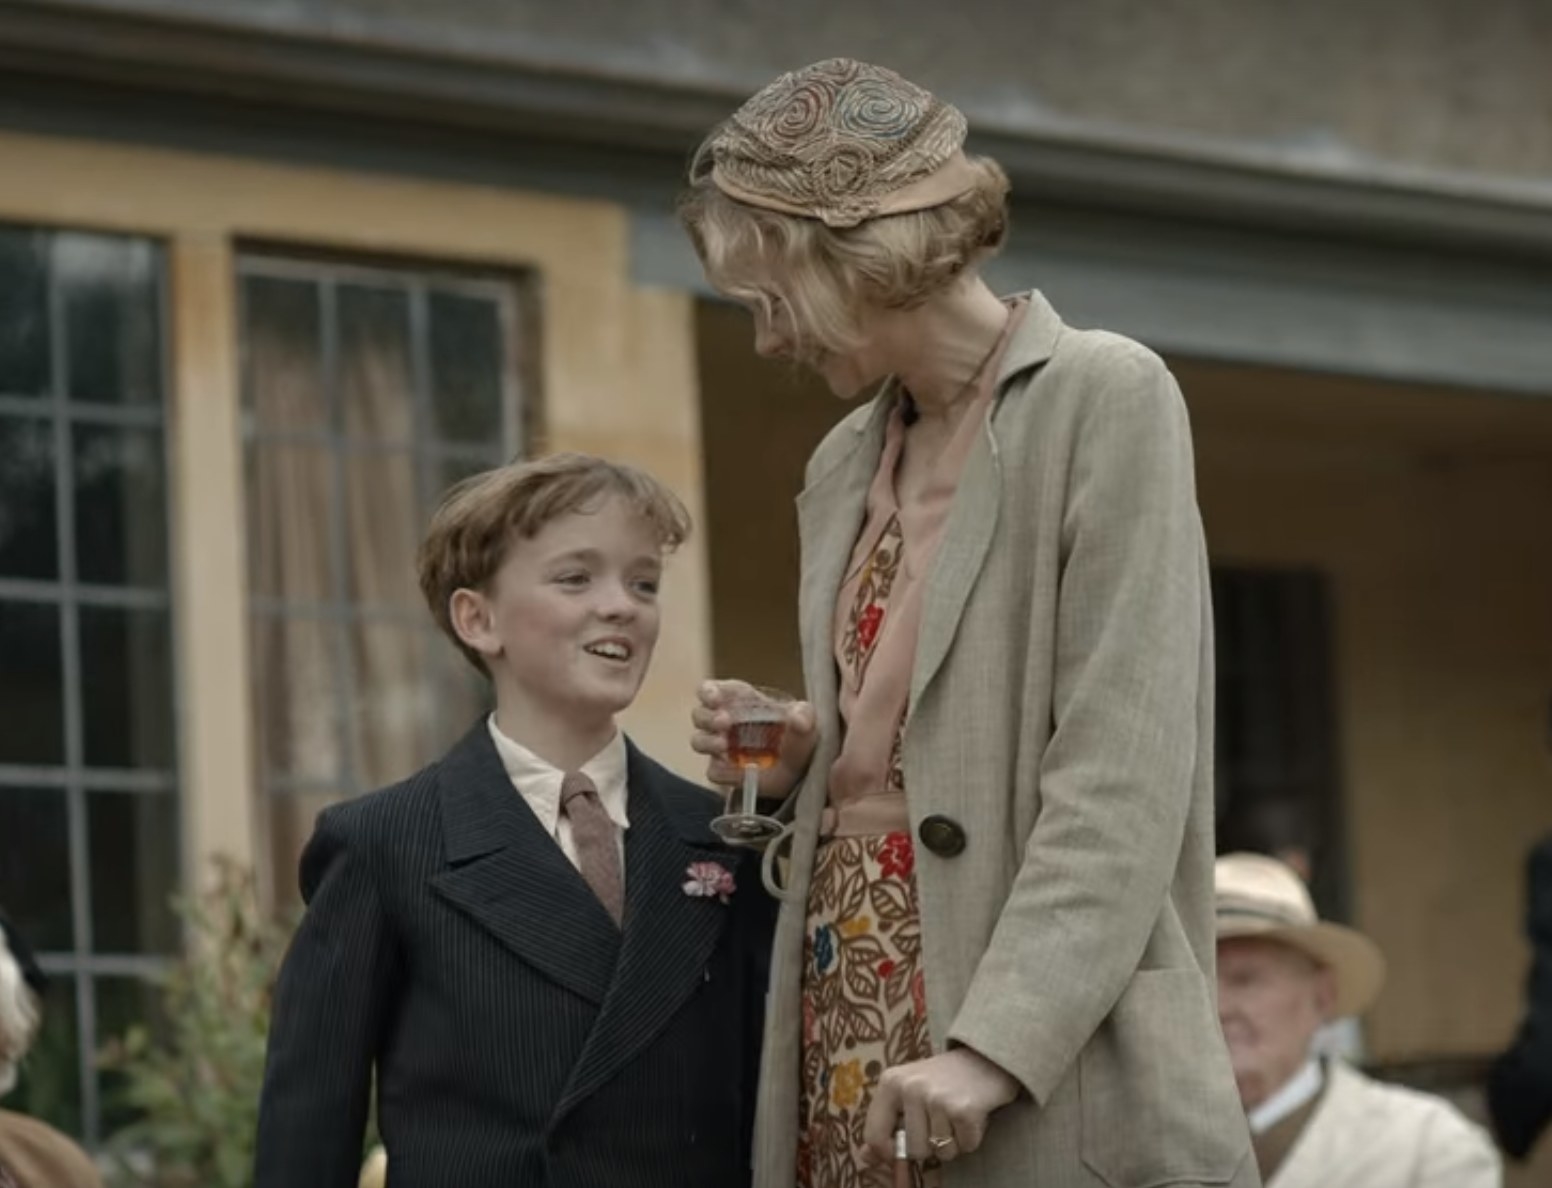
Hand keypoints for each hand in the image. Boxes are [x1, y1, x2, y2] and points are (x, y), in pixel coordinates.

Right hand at [690, 679, 816, 800]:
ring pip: (699, 741)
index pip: (710, 690)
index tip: (715, 697)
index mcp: (739, 700)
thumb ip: (804, 715)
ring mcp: (721, 748)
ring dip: (707, 741)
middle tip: (724, 722)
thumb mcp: (807, 721)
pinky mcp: (725, 772)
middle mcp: (724, 722)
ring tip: (723, 745)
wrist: (802, 771)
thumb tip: (797, 717)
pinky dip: (722, 770)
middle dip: (708, 717)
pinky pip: (713, 771)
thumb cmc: (799, 736)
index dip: (708, 692)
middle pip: (700, 714)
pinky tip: (737, 770)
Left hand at [862, 1048, 1019, 1164]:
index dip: (888, 1153)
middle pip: (913, 1150)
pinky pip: (965, 1147)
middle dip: (930, 1144)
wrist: (986, 1056)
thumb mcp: (907, 1091)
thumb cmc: (944, 1079)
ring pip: (941, 1152)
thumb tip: (864, 1156)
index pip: (874, 1135)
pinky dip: (971, 1138)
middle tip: (941, 1119)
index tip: (902, 1148)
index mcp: (891, 1082)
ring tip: (956, 1115)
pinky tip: (973, 1115)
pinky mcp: (964, 1109)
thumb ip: (885, 1122)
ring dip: (953, 1142)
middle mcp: (911, 1087)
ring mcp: (937, 1097)